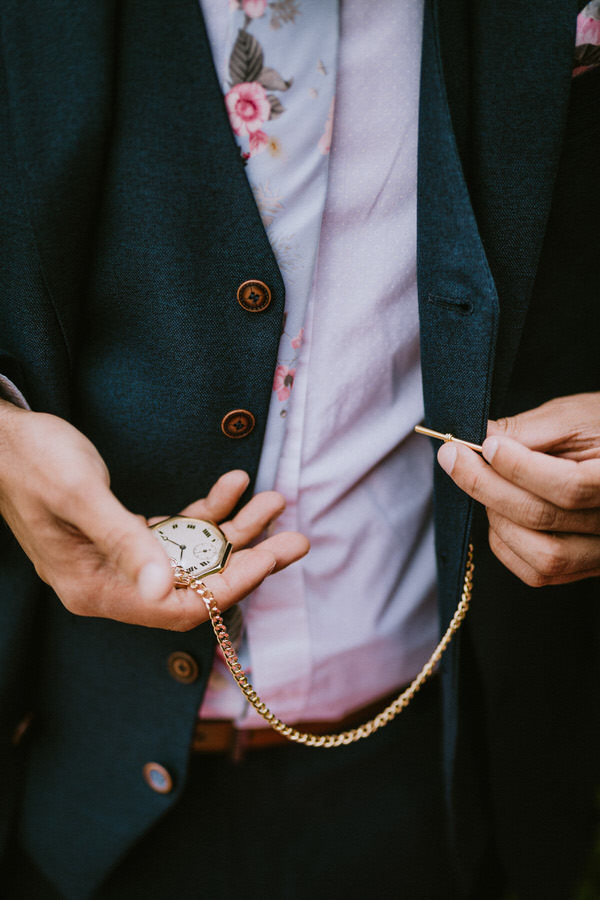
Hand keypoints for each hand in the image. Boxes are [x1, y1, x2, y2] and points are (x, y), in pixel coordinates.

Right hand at [0, 401, 308, 628]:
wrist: (6, 437)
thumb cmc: (34, 461)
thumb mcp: (80, 495)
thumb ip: (124, 541)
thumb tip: (163, 588)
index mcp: (95, 588)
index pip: (177, 607)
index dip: (228, 587)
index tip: (272, 557)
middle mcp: (111, 583)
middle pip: (195, 586)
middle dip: (247, 560)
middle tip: (297, 539)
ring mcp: (121, 560)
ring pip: (193, 556)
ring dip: (235, 529)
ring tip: (276, 500)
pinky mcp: (128, 535)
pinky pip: (179, 531)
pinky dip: (208, 510)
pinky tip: (234, 485)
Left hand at [437, 393, 599, 585]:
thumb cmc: (599, 425)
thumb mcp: (573, 417)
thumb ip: (527, 430)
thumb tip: (473, 437)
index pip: (570, 487)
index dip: (521, 468)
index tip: (487, 444)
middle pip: (543, 518)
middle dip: (487, 486)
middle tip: (453, 457)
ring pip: (540, 556)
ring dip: (497, 517)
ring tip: (483, 482)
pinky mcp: (581, 568)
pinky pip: (536, 573)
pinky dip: (505, 543)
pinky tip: (496, 511)